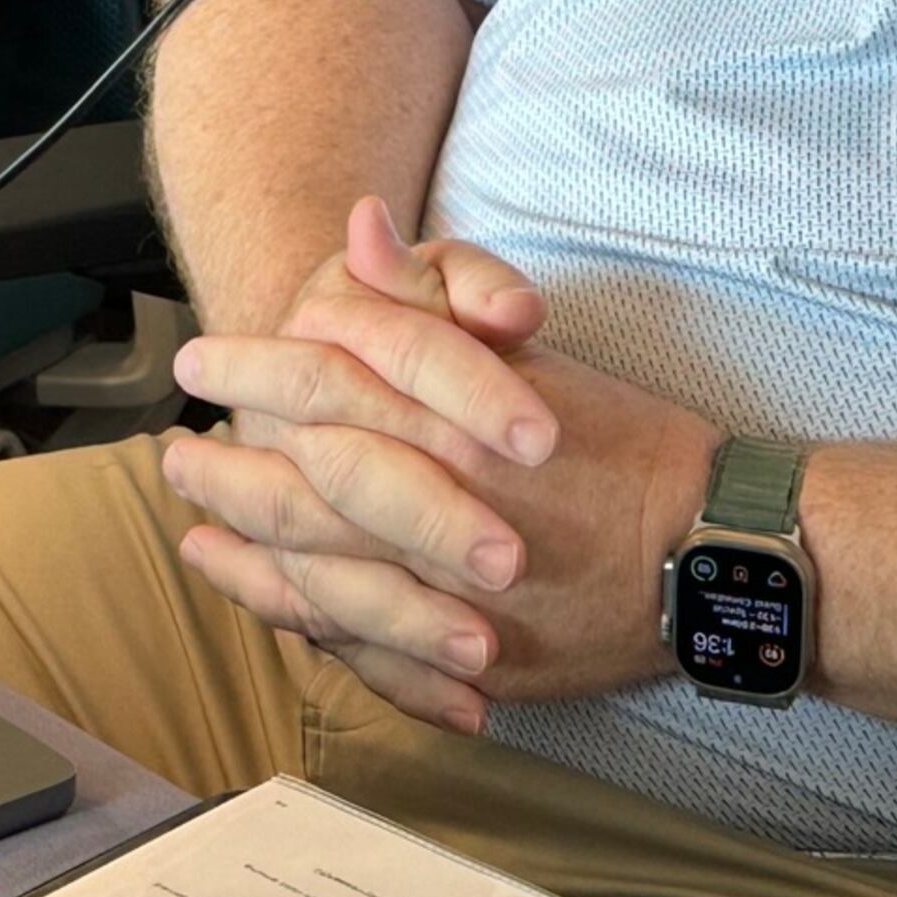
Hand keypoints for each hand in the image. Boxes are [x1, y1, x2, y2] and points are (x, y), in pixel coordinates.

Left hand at [165, 200, 715, 730]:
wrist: (722, 555)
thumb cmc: (633, 446)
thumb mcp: (536, 354)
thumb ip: (434, 298)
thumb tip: (358, 230)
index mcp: (455, 428)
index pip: (323, 385)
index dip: (254, 367)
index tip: (202, 360)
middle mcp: (442, 516)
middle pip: (300, 489)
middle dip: (229, 469)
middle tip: (174, 455)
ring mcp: (456, 605)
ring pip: (320, 579)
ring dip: (248, 557)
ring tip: (197, 537)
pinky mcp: (477, 667)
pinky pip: (372, 655)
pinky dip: (314, 633)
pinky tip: (277, 614)